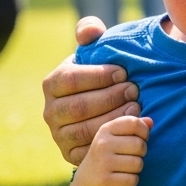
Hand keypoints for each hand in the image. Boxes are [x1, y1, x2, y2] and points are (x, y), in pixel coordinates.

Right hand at [42, 16, 140, 164]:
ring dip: (113, 118)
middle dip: (110, 98)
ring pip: (85, 129)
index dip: (99, 76)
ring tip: (136, 107)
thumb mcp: (94, 51)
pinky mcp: (71, 154)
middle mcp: (50, 112)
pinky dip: (111, 140)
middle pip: (78, 107)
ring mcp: (59, 135)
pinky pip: (89, 150)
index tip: (123, 72)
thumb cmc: (100, 74)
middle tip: (134, 91)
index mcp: (51, 84)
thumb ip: (90, 32)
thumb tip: (90, 30)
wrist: (103, 110)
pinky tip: (130, 128)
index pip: (71, 80)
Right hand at [72, 115, 153, 185]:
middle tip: (131, 157)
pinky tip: (121, 179)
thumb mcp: (116, 136)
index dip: (144, 132)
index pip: (134, 123)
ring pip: (138, 164)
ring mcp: (102, 163)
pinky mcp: (105, 181)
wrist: (87, 179)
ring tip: (125, 168)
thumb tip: (150, 122)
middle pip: (139, 145)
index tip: (140, 139)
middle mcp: (102, 144)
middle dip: (141, 153)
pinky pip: (133, 180)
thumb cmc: (108, 154)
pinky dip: (132, 181)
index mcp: (106, 129)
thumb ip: (134, 127)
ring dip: (136, 168)